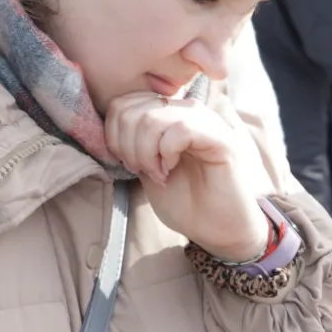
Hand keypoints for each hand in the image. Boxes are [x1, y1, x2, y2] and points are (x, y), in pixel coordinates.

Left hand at [106, 91, 276, 261]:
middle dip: (127, 146)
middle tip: (141, 170)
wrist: (218, 229)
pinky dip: (167, 153)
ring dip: (145, 152)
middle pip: (134, 110)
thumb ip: (132, 143)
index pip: (125, 102)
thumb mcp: (146, 168)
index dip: (114, 133)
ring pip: (153, 118)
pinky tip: (171, 170)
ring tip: (158, 174)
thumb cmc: (185, 201)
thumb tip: (110, 125)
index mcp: (169, 114)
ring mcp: (205, 121)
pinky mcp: (220, 138)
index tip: (126, 162)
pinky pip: (180, 130)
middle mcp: (187, 110)